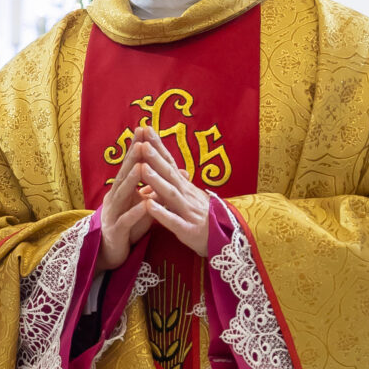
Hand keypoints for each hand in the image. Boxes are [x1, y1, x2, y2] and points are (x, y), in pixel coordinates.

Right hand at [97, 131, 155, 269]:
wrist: (111, 252)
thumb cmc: (129, 225)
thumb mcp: (145, 205)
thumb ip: (159, 188)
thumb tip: (180, 172)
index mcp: (123, 189)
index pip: (131, 165)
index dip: (137, 148)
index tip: (145, 130)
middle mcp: (115, 197)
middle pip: (124, 175)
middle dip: (133, 158)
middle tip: (140, 141)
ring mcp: (113, 213)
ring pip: (123, 194)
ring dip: (132, 181)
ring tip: (141, 166)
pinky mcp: (116, 230)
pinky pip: (126, 220)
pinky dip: (136, 212)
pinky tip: (143, 205)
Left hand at [130, 129, 209, 255]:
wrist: (227, 240)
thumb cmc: (201, 217)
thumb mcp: (185, 199)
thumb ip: (168, 187)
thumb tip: (147, 178)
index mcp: (183, 186)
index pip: (169, 162)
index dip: (157, 146)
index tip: (145, 128)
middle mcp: (186, 195)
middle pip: (169, 173)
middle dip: (155, 158)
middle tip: (142, 142)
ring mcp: (188, 211)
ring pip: (171, 194)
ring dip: (157, 181)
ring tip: (142, 168)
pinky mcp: (188, 230)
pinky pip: (173, 221)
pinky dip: (161, 213)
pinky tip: (149, 205)